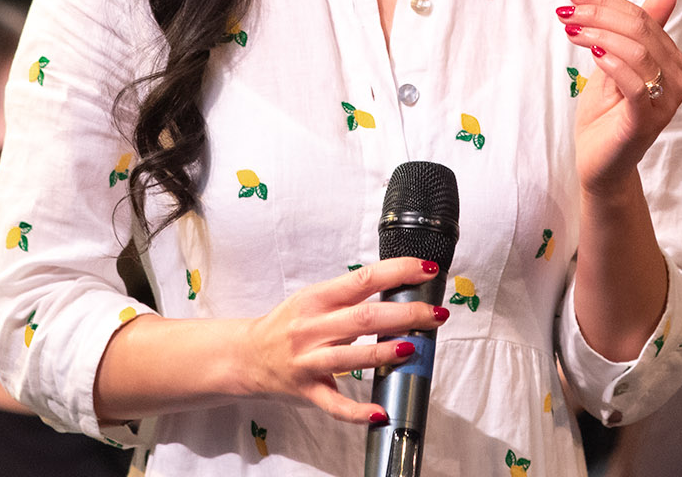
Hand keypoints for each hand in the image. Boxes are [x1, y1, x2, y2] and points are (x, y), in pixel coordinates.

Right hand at [235, 258, 445, 424]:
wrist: (246, 355)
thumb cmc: (287, 324)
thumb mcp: (314, 300)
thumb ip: (350, 297)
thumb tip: (400, 291)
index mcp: (317, 298)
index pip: (363, 278)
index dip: (398, 272)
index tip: (427, 270)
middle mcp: (311, 327)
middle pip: (364, 317)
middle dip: (405, 314)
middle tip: (435, 314)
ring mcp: (308, 360)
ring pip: (350, 357)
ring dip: (385, 351)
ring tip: (414, 348)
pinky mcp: (306, 389)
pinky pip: (334, 403)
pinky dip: (357, 410)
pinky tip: (379, 411)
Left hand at [558, 0, 681, 196]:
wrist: (599, 162)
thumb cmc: (607, 112)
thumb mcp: (616, 61)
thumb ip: (636, 29)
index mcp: (671, 59)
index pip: (642, 16)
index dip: (606, 1)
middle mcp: (677, 78)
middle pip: (641, 29)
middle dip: (599, 14)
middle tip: (565, 11)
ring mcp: (665, 102)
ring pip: (638, 52)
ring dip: (599, 35)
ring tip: (571, 31)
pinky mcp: (647, 121)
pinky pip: (635, 85)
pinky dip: (613, 64)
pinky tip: (593, 55)